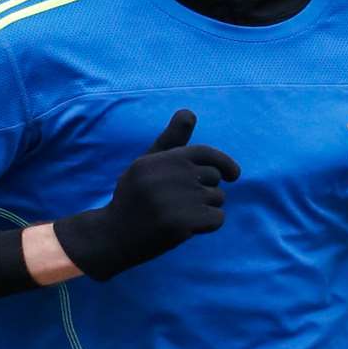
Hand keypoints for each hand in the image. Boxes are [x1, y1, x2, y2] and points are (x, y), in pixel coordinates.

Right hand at [54, 110, 240, 280]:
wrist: (113, 235)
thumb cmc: (135, 197)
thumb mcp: (147, 165)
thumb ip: (171, 140)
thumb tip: (189, 112)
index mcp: (161, 159)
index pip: (205, 153)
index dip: (225, 163)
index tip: (234, 176)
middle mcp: (169, 175)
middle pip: (214, 177)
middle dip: (207, 191)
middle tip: (182, 203)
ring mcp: (175, 200)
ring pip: (218, 198)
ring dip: (206, 209)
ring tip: (180, 215)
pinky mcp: (181, 223)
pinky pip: (218, 219)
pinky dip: (209, 225)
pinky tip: (188, 228)